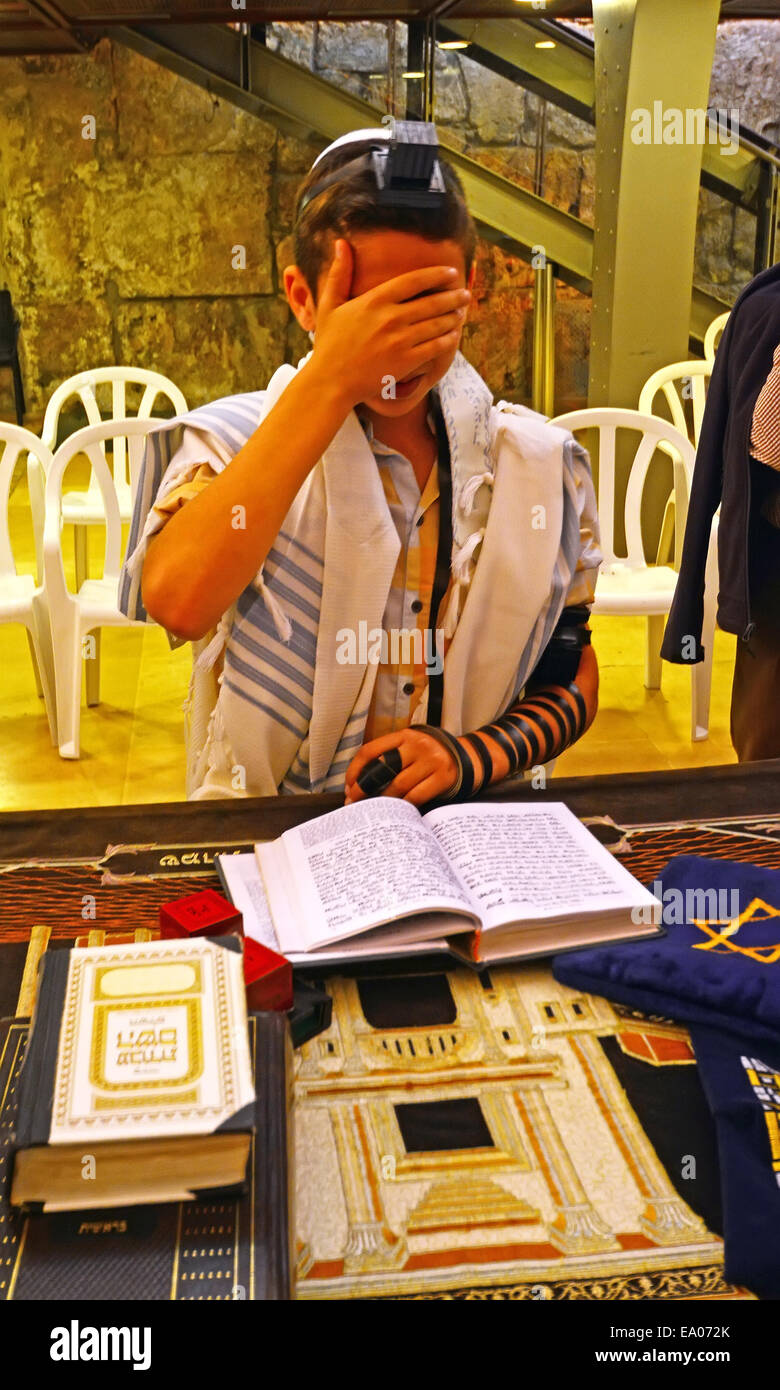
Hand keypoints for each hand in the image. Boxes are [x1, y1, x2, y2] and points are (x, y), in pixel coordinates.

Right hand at [311, 239, 470, 408]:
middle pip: (432, 302)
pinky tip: (454, 335)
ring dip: (453, 317)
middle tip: (465, 294)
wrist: (331, 382)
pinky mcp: (406, 361)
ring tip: (462, 312)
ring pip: (436, 324)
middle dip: (453, 296)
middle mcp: (391, 318)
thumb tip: (340, 243)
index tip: (451, 272)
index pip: (414, 280)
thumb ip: (339, 273)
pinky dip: (448, 340)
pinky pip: (435, 347)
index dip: (437, 274)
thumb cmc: (329, 344)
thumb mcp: (329, 305)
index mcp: (375, 300)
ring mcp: (400, 341)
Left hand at [345, 728, 460, 807]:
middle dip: (364, 788)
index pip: (371, 750)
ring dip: (383, 801)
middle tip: (354, 801)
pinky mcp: (443, 778)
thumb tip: (358, 783)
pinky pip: (416, 796)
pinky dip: (403, 806)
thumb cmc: (428, 756)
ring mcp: (432, 761)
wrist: (466, 758)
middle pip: (382, 769)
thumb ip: (389, 758)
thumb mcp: (410, 748)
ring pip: (398, 786)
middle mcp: (417, 745)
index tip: (348, 786)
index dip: (355, 770)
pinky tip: (396, 811)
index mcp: (404, 735)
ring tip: (374, 809)